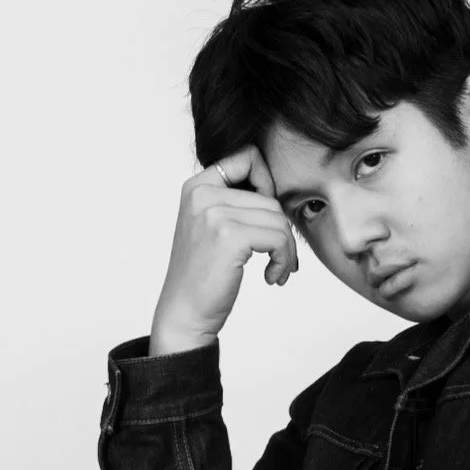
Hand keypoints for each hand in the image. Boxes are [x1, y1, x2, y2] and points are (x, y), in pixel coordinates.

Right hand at [151, 145, 298, 347]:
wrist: (184, 312)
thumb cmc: (203, 275)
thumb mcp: (210, 226)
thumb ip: (234, 201)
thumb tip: (278, 188)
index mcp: (196, 186)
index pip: (248, 156)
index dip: (269, 184)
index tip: (268, 219)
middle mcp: (202, 193)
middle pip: (271, 197)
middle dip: (282, 231)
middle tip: (279, 259)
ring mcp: (214, 213)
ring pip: (279, 219)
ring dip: (286, 250)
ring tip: (276, 270)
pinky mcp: (229, 236)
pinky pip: (279, 238)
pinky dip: (283, 261)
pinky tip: (272, 278)